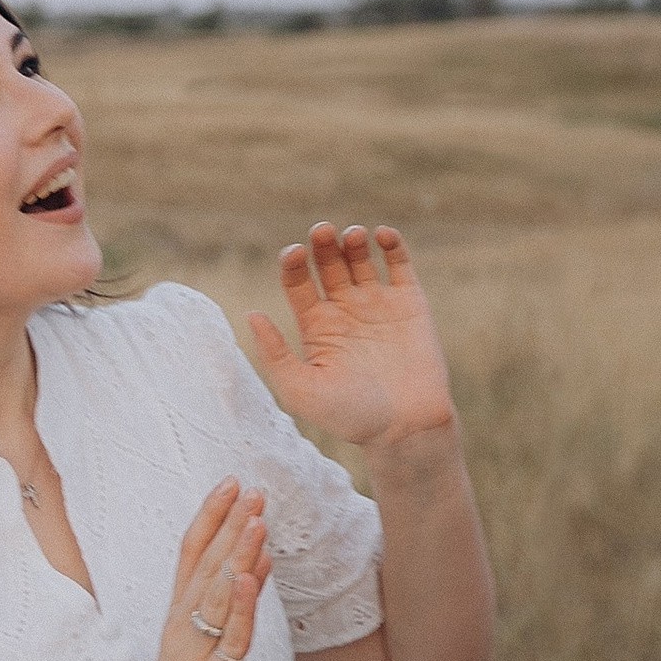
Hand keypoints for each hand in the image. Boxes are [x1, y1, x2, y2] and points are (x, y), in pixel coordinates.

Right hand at [125, 480, 265, 660]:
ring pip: (217, 596)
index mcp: (177, 621)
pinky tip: (251, 576)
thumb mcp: (202, 651)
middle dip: (228, 525)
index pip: (190, 557)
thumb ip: (225, 608)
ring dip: (237, 554)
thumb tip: (254, 561)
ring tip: (256, 517)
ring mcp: (195, 658)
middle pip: (204, 567)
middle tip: (250, 486)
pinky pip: (230, 640)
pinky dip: (241, 606)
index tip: (230, 481)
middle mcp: (181, 631)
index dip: (209, 517)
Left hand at [248, 222, 457, 457]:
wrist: (406, 428)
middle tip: (321, 231)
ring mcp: (378, 303)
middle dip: (322, 243)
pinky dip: (391, 243)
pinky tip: (381, 235)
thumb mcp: (302, 391)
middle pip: (327, 263)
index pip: (298, 282)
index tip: (293, 253)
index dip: (293, 263)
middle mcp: (345, 310)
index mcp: (316, 327)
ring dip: (353, 239)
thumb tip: (251, 314)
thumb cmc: (350, 417)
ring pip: (361, 257)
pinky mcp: (410, 301)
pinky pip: (399, 263)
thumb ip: (275, 355)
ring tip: (352, 236)